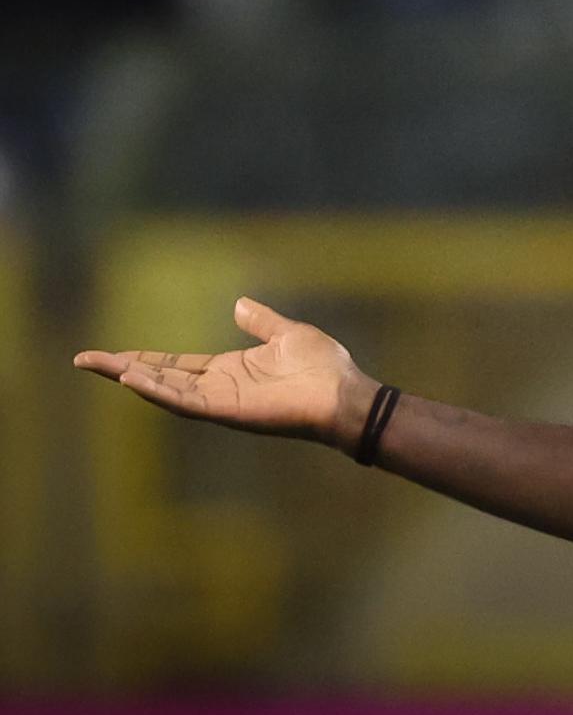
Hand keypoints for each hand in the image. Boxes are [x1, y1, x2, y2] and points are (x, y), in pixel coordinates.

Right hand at [74, 297, 378, 453]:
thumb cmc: (324, 368)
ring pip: (166, 390)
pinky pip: (186, 402)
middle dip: (122, 369)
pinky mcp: (228, 411)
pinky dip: (159, 391)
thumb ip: (260, 322)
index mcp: (229, 370)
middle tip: (84, 360)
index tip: (110, 355)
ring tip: (99, 365)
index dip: (143, 359)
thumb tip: (240, 304)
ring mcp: (221, 401)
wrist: (346, 393)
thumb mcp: (287, 334)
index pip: (175, 364)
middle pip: (161, 377)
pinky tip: (134, 380)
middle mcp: (219, 387)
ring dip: (133, 378)